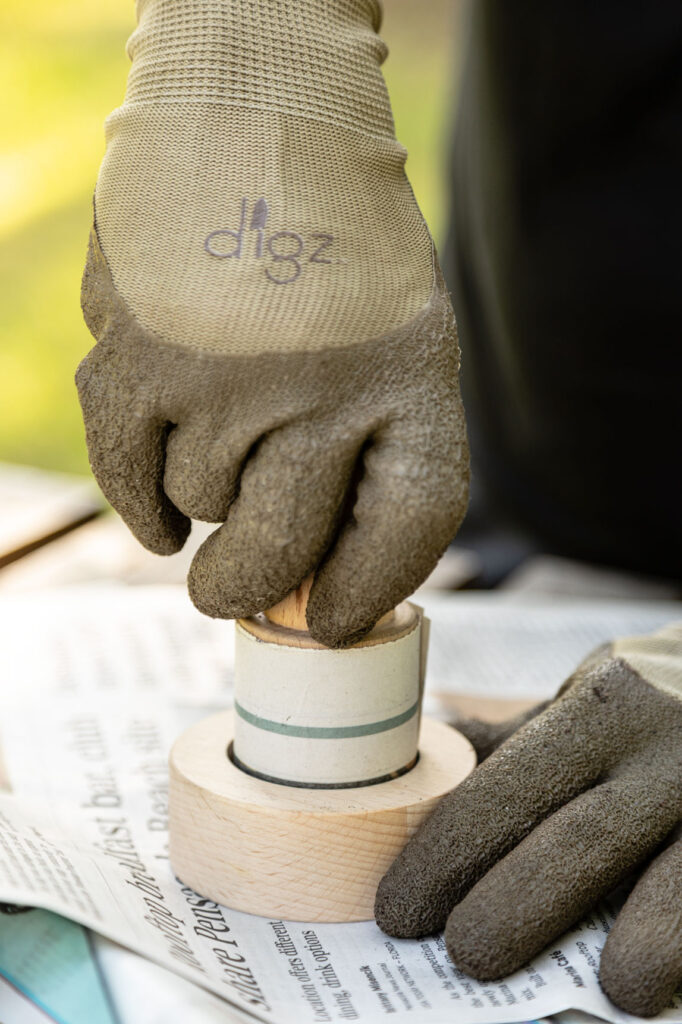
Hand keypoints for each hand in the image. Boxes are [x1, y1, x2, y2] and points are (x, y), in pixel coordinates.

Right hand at [76, 0, 468, 646]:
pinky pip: (126, 478)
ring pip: (200, 509)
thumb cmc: (340, 256)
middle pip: (283, 549)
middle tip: (231, 591)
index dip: (365, 592)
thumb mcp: (404, 341)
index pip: (407, 529)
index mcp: (411, 377)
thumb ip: (377, 453)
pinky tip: (157, 518)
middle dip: (251, 589)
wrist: (258, 122)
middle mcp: (321, 383)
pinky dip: (138, 509)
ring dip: (206, 497)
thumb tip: (314, 585)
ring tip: (220, 430)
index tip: (324, 620)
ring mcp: (223, 372)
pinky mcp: (136, 356)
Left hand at [375, 625, 681, 1015]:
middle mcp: (663, 749)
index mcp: (603, 708)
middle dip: (518, 904)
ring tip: (610, 989)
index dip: (451, 852)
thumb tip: (427, 752)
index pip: (512, 785)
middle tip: (465, 953)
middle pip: (584, 839)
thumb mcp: (590, 698)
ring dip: (639, 938)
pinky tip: (668, 975)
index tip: (400, 908)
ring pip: (676, 880)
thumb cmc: (654, 701)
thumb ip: (520, 737)